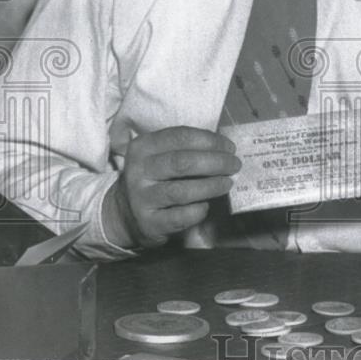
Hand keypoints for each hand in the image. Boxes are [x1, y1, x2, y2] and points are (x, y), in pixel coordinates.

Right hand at [111, 126, 240, 248]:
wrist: (125, 213)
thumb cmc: (154, 178)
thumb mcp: (160, 156)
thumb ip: (186, 149)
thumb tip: (226, 149)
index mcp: (143, 147)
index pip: (180, 136)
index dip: (210, 140)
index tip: (230, 147)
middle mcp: (138, 171)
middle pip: (183, 162)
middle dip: (216, 162)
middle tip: (235, 165)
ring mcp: (141, 198)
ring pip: (182, 191)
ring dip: (211, 186)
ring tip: (227, 183)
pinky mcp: (149, 223)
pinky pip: (181, 216)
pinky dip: (199, 210)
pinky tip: (207, 206)